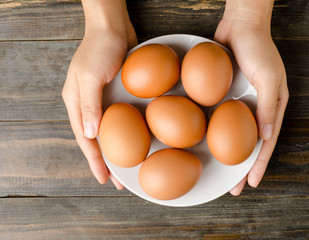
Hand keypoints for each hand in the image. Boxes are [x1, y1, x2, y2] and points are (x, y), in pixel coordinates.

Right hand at [62, 0, 136, 188]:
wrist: (112, 27)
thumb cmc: (100, 48)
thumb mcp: (90, 76)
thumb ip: (89, 105)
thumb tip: (89, 134)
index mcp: (76, 103)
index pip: (84, 139)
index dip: (95, 161)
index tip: (104, 179)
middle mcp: (88, 104)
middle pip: (96, 140)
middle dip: (106, 161)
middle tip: (118, 180)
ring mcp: (102, 99)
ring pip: (109, 132)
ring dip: (117, 149)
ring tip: (127, 166)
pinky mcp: (116, 94)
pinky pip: (119, 119)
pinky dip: (125, 133)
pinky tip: (134, 140)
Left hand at [214, 0, 288, 194]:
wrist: (239, 26)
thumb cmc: (257, 49)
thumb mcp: (267, 77)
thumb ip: (267, 107)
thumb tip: (265, 137)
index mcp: (272, 107)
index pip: (266, 144)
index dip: (259, 165)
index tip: (251, 184)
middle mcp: (256, 109)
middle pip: (249, 145)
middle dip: (242, 168)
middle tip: (233, 188)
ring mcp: (240, 104)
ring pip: (233, 137)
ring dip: (228, 156)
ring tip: (219, 173)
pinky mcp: (225, 96)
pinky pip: (221, 120)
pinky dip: (217, 134)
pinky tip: (207, 145)